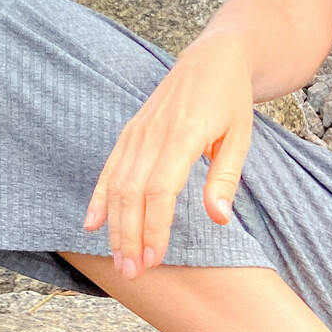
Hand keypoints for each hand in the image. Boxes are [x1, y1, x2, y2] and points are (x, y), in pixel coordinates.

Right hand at [82, 34, 253, 281]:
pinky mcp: (129, 133)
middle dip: (128, 236)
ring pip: (115, 184)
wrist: (212, 58)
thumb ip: (226, 179)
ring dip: (114, 226)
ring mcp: (137, 133)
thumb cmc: (230, 101)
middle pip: (131, 193)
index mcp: (184, 134)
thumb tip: (218, 219)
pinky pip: (108, 169)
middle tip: (132, 273)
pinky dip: (97, 198)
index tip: (154, 258)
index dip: (154, 227)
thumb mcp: (241, 137)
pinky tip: (90, 225)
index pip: (160, 190)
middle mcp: (153, 134)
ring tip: (118, 261)